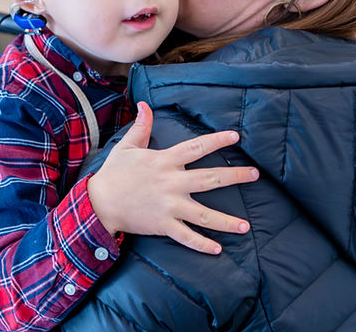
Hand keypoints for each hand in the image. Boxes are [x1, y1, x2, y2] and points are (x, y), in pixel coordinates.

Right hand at [87, 102, 258, 254]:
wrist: (100, 202)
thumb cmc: (114, 173)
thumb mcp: (127, 146)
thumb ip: (141, 126)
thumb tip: (144, 105)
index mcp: (164, 161)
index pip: (196, 147)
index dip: (217, 141)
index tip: (235, 137)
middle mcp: (171, 183)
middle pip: (210, 179)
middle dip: (235, 176)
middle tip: (255, 174)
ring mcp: (169, 206)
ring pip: (204, 214)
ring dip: (226, 221)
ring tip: (246, 226)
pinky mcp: (163, 225)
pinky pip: (186, 237)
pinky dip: (202, 244)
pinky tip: (218, 249)